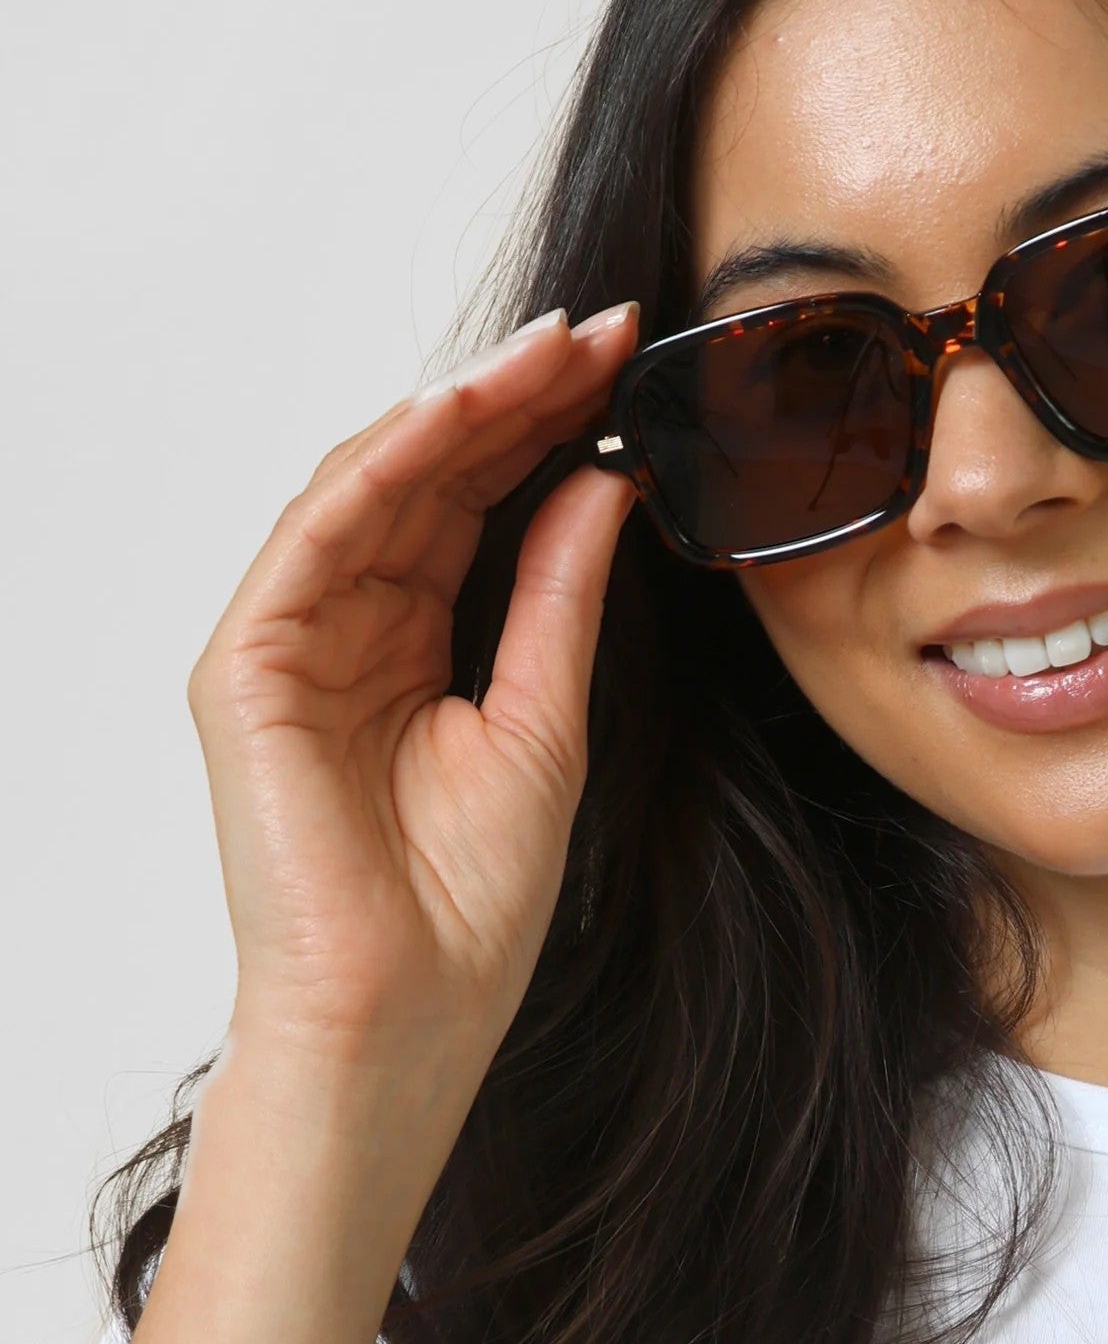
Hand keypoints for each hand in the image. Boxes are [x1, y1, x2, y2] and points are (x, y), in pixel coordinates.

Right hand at [185, 301, 641, 1092]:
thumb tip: (608, 482)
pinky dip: (384, 466)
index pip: (482, 501)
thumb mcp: (546, 715)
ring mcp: (295, 639)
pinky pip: (316, 537)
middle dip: (516, 396)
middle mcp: (353, 623)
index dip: (548, 426)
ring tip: (550, 352)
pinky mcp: (248, 665)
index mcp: (420, 639)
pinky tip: (457, 413)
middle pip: (433, 475)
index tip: (624, 364)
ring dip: (460, 408)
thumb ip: (562, 593)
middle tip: (598, 332)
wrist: (408, 1011)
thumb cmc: (469, 896)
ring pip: (375, 484)